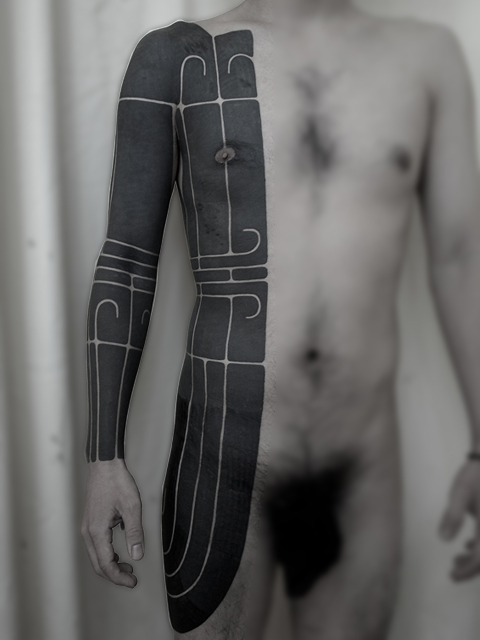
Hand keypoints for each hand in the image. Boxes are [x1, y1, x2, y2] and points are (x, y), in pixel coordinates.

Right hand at [81, 459, 144, 587]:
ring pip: (96, 556)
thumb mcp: (132, 506)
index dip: (119, 577)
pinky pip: (96, 546)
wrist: (104, 465)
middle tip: (132, 579)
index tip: (133, 582)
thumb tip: (137, 555)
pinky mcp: (90, 522)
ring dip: (111, 565)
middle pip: (98, 565)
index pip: (106, 564)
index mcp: (97, 531)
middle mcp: (88, 532)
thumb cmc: (117, 482)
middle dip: (115, 575)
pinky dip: (107, 554)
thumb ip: (135, 532)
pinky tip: (120, 552)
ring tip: (129, 567)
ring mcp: (87, 527)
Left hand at [440, 460, 479, 580]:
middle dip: (471, 568)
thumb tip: (443, 540)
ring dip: (475, 559)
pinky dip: (479, 547)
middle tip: (452, 571)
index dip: (467, 571)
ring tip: (455, 560)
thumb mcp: (460, 493)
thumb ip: (452, 515)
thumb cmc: (475, 475)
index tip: (452, 576)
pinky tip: (466, 545)